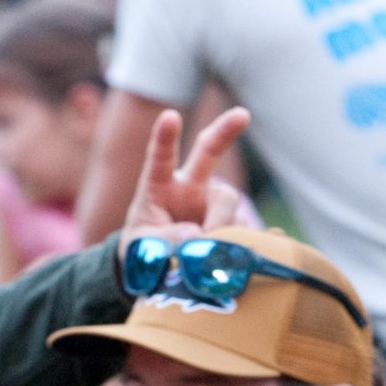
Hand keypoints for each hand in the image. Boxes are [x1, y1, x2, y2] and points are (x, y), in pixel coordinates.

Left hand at [118, 105, 251, 265]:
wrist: (161, 270)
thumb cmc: (146, 250)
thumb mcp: (143, 249)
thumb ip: (163, 240)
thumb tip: (196, 236)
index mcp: (159, 187)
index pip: (160, 159)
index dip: (164, 138)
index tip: (169, 117)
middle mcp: (189, 188)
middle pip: (208, 151)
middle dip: (225, 131)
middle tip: (242, 115)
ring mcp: (212, 205)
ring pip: (226, 203)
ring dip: (220, 225)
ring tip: (205, 253)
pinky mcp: (230, 225)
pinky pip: (238, 230)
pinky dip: (232, 245)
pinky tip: (223, 261)